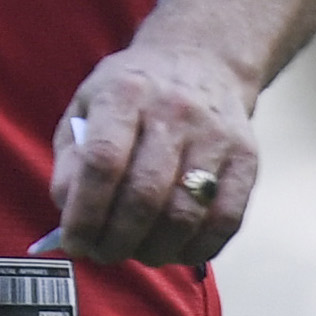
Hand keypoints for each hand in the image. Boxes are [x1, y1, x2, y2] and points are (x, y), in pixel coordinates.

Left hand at [50, 38, 258, 266]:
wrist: (201, 60)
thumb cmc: (133, 94)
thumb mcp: (87, 106)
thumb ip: (72, 158)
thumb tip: (68, 212)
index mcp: (124, 93)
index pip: (102, 162)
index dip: (85, 213)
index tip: (74, 243)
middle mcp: (173, 111)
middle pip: (145, 194)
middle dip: (117, 240)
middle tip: (102, 255)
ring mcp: (215, 135)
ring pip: (185, 214)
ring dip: (154, 250)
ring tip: (136, 253)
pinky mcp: (246, 158)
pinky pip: (226, 220)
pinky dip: (197, 249)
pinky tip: (175, 250)